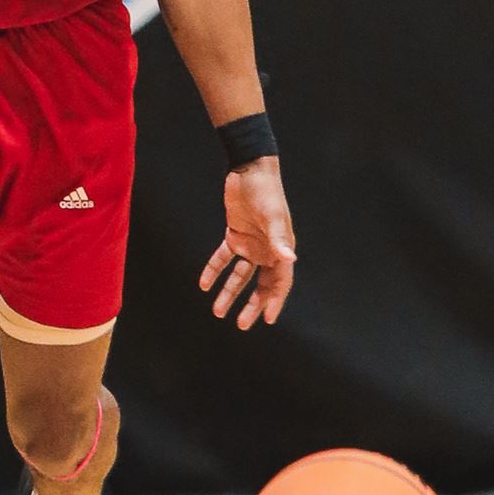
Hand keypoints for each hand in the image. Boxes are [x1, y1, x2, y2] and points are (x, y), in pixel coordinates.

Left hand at [200, 160, 295, 330]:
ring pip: (241, 276)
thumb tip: (290, 259)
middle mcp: (267, 250)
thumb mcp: (271, 217)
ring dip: (230, 292)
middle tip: (241, 324)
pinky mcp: (234, 234)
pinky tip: (204, 285)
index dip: (275, 302)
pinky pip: (223, 258)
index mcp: (282, 249)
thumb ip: (279, 240)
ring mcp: (250, 244)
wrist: (249, 169)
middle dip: (252, 305)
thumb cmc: (265, 193)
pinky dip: (214, 271)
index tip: (267, 320)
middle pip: (261, 285)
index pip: (280, 283)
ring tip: (218, 312)